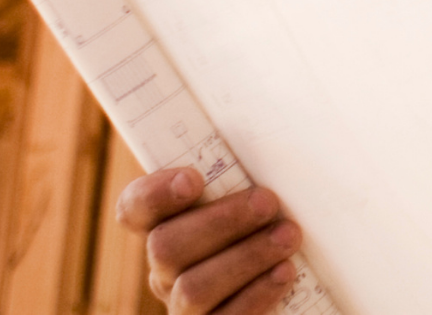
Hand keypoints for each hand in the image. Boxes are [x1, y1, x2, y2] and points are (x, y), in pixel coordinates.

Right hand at [115, 167, 300, 314]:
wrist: (296, 285)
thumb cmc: (270, 224)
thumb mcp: (254, 195)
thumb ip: (245, 175)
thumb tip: (273, 133)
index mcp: (166, 226)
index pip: (135, 208)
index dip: (154, 195)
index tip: (194, 179)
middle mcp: (165, 268)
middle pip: (166, 247)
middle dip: (221, 222)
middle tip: (267, 202)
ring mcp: (182, 306)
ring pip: (193, 288)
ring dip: (246, 258)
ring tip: (288, 236)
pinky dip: (255, 295)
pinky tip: (284, 273)